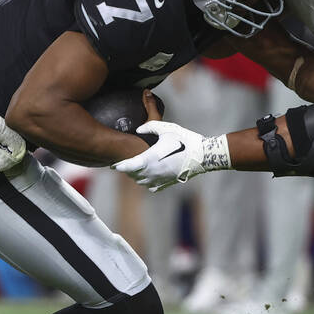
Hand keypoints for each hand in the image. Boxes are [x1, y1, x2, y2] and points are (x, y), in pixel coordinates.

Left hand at [113, 121, 230, 191]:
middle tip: (123, 164)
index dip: (119, 165)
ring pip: (141, 182)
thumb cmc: (184, 139)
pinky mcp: (167, 183)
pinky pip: (151, 187)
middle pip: (133, 175)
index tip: (112, 165)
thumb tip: (138, 129)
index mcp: (150, 158)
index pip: (128, 165)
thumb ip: (149, 126)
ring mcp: (160, 179)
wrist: (201, 155)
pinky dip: (147, 182)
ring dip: (136, 176)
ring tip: (134, 170)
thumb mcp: (166, 128)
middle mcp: (153, 171)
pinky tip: (148, 176)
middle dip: (127, 170)